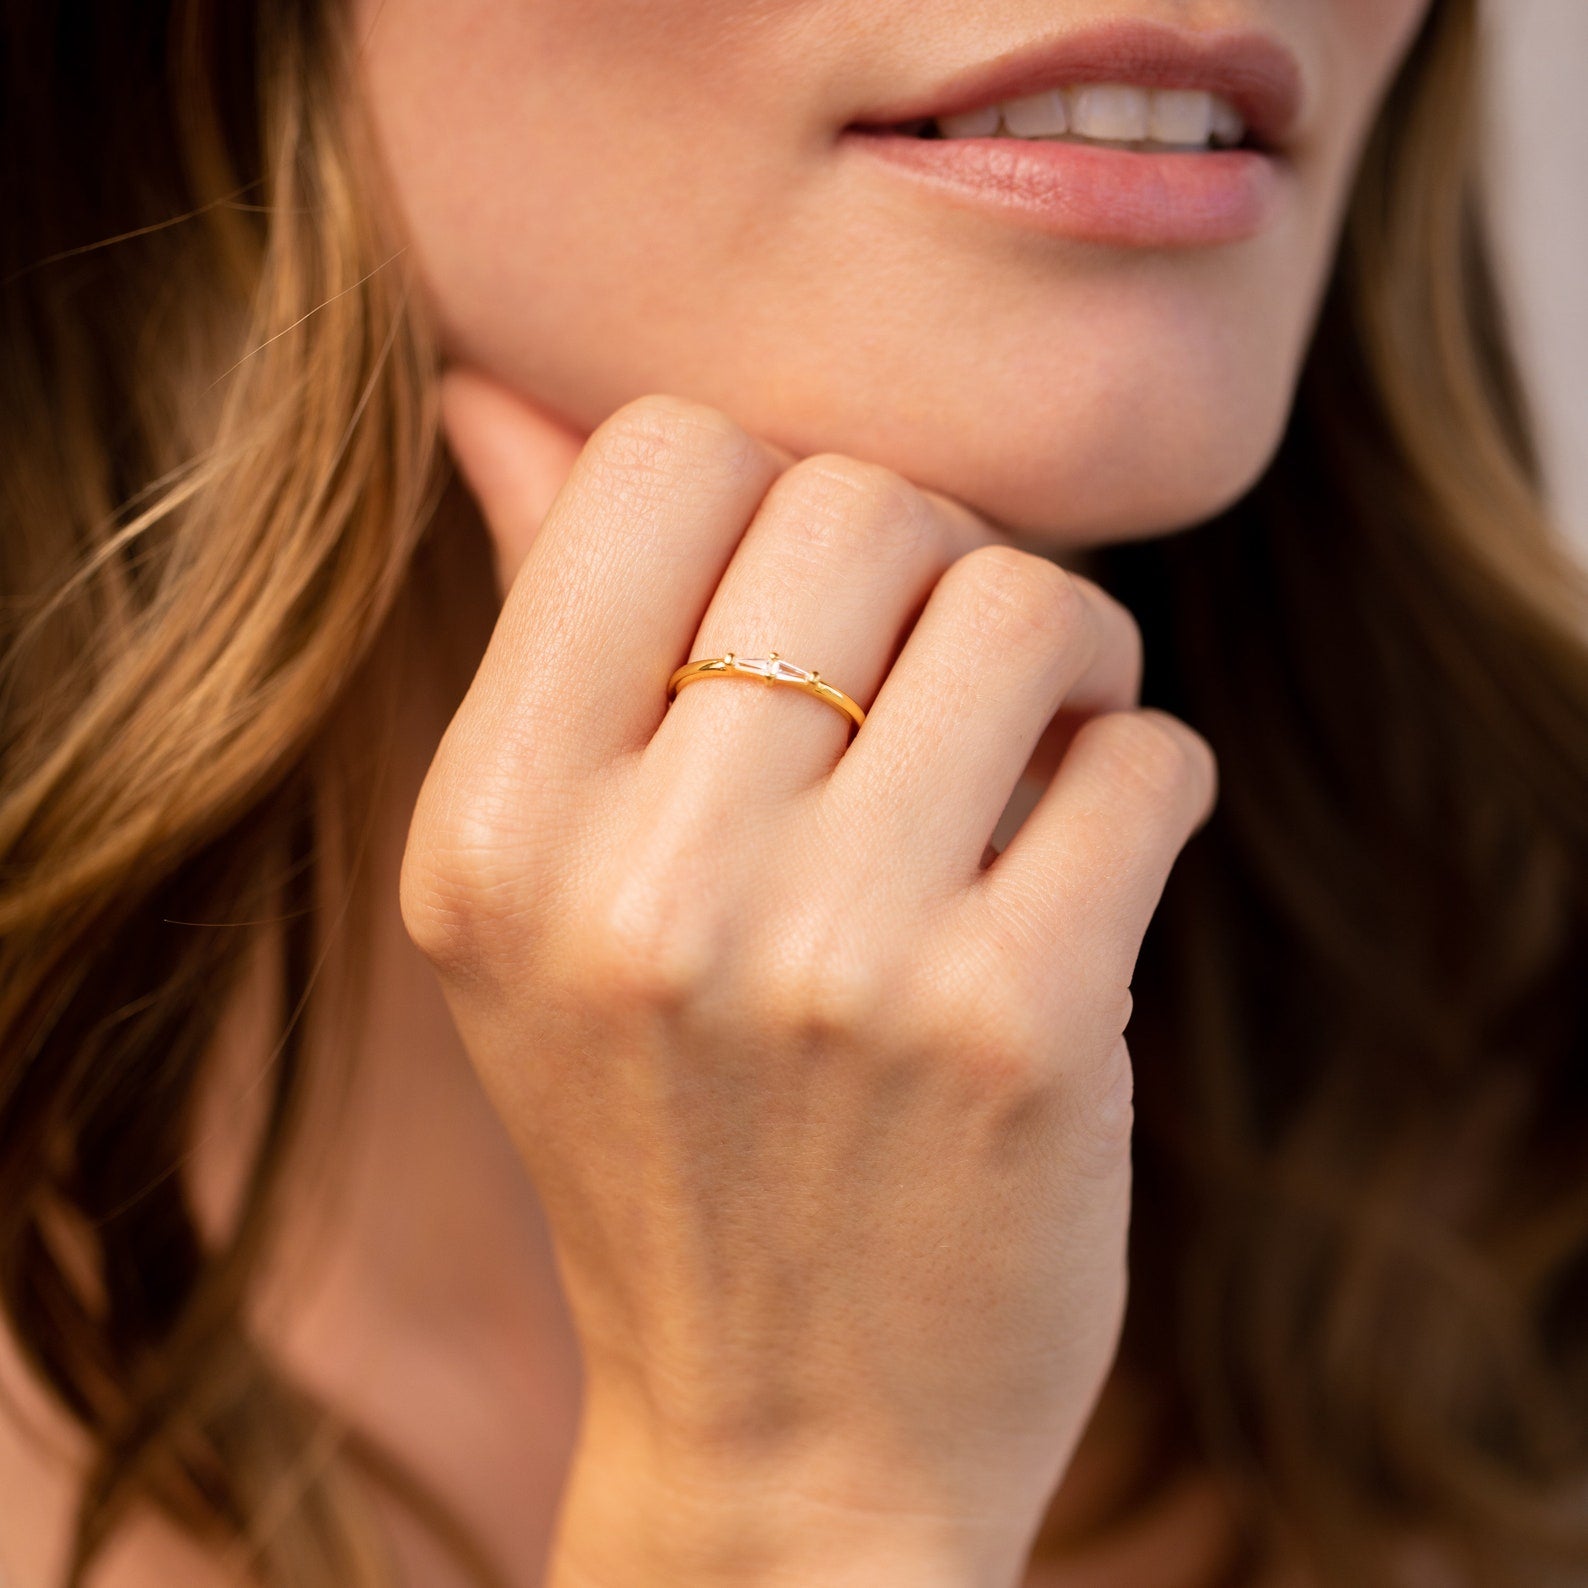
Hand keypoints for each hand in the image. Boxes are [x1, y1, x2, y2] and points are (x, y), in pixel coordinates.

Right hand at [405, 370, 1217, 1585]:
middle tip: (955, 662)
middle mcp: (639, 889)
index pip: (658, 462)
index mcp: (492, 830)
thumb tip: (489, 395)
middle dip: (939, 557)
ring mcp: (834, 962)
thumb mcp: (540, 900)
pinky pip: (1149, 756)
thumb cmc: (668, 1131)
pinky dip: (1142, 775)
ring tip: (1041, 744)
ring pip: (1030, 606)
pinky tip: (1089, 856)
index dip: (767, 490)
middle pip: (860, 505)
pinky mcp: (1021, 1031)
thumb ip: (538, 629)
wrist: (788, 1429)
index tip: (815, 592)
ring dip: (1070, 654)